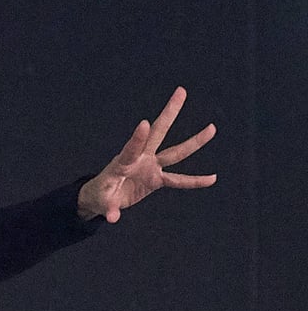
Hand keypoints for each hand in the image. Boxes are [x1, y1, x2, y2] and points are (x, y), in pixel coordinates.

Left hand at [78, 86, 216, 222]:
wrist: (102, 197)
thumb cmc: (98, 196)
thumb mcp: (101, 203)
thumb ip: (109, 209)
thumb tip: (112, 218)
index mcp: (122, 163)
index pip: (131, 149)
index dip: (137, 138)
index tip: (145, 123)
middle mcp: (139, 159)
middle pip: (157, 133)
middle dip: (169, 113)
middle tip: (181, 91)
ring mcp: (150, 166)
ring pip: (175, 152)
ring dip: (194, 141)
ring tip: (212, 128)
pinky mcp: (157, 178)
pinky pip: (179, 179)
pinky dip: (194, 181)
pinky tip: (212, 178)